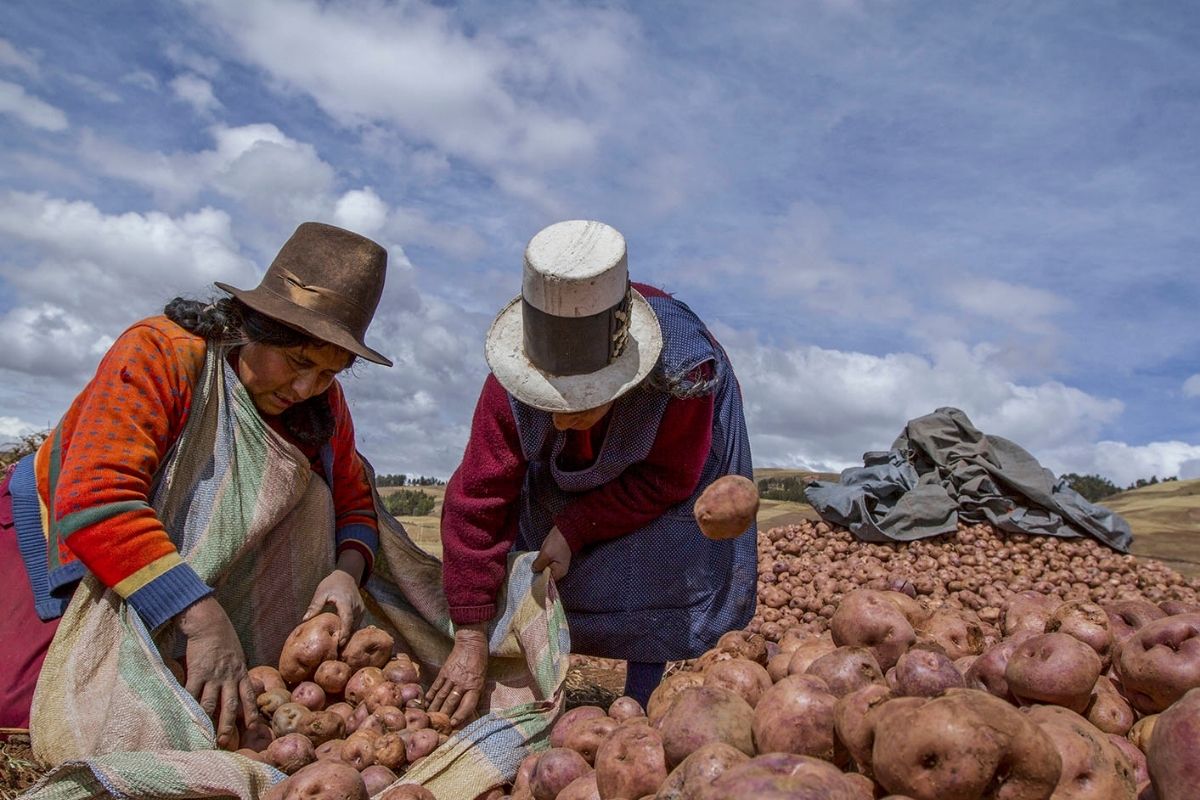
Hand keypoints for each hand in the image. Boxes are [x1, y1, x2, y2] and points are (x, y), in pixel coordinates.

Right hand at [178, 596, 257, 748]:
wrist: (210, 623)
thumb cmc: (223, 638)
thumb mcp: (237, 655)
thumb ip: (237, 671)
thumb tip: (236, 683)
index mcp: (241, 672)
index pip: (248, 696)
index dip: (251, 712)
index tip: (254, 728)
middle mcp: (229, 677)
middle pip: (230, 706)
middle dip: (228, 725)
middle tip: (225, 742)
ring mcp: (213, 675)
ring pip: (211, 703)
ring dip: (207, 721)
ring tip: (203, 735)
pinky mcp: (197, 672)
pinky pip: (192, 693)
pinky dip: (188, 705)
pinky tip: (184, 717)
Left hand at [303, 565, 363, 646]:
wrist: (346, 576)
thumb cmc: (332, 584)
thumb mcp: (321, 592)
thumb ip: (315, 606)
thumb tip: (305, 620)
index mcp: (346, 602)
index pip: (347, 619)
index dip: (344, 632)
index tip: (339, 644)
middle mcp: (356, 607)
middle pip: (352, 627)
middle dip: (345, 639)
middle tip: (336, 653)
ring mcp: (361, 610)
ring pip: (355, 627)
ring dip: (347, 637)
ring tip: (338, 650)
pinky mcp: (361, 613)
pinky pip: (356, 625)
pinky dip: (349, 633)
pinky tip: (341, 641)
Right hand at [427, 624, 486, 725]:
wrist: (471, 643)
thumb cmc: (479, 663)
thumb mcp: (482, 679)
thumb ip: (474, 693)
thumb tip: (467, 709)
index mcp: (475, 686)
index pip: (467, 704)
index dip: (460, 715)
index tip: (453, 723)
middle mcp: (462, 683)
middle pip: (451, 702)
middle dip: (444, 715)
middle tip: (437, 725)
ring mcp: (451, 677)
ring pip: (441, 696)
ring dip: (435, 708)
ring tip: (429, 717)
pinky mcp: (444, 672)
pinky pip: (436, 686)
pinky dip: (430, 695)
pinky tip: (426, 703)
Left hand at [531, 526, 570, 580]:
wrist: (565, 530)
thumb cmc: (557, 543)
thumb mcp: (546, 554)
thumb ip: (539, 564)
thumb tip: (533, 571)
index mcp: (559, 572)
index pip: (547, 581)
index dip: (538, 580)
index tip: (529, 578)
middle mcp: (559, 571)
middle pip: (546, 575)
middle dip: (537, 573)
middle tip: (527, 572)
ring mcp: (557, 564)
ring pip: (545, 569)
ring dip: (538, 567)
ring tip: (529, 566)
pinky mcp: (554, 558)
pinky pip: (546, 563)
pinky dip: (541, 562)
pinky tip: (535, 561)